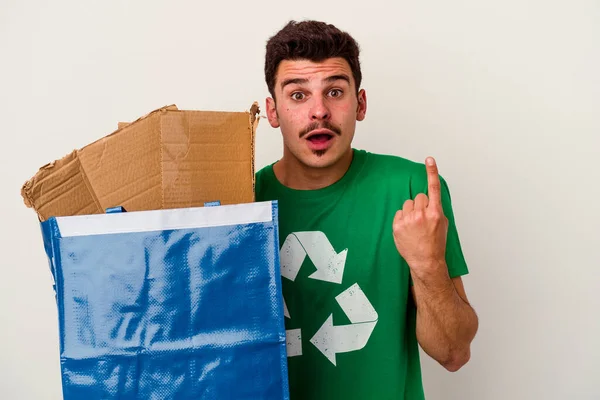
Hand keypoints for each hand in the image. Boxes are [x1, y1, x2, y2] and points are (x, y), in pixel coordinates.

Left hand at [393, 157, 448, 272]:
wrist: (426, 261)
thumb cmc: (436, 244)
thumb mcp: (443, 224)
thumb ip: (436, 209)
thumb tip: (430, 199)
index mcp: (435, 213)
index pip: (433, 188)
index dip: (432, 172)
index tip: (429, 159)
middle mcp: (421, 214)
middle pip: (419, 197)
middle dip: (421, 205)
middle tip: (423, 219)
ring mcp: (408, 220)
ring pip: (408, 204)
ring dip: (411, 211)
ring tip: (415, 226)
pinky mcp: (397, 226)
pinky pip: (399, 213)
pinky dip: (403, 219)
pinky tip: (408, 229)